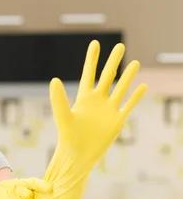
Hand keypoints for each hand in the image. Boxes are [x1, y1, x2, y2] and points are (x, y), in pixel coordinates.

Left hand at [50, 40, 146, 169]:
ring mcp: (108, 110)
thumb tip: (54, 79)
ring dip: (128, 76)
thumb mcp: (63, 115)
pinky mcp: (117, 121)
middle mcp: (97, 101)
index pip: (89, 73)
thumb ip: (58, 98)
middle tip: (120, 46)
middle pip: (107, 76)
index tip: (95, 43)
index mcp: (84, 97)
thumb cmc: (67, 137)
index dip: (92, 59)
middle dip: (113, 61)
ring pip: (120, 88)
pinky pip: (129, 105)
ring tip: (135, 62)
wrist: (78, 155)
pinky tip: (143, 86)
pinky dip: (136, 96)